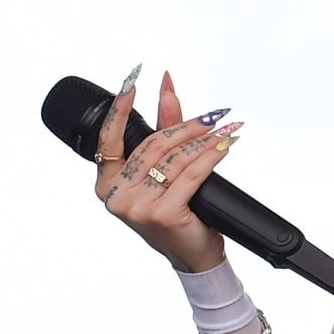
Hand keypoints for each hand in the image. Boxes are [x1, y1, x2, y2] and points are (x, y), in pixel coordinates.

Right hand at [92, 66, 241, 273]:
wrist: (193, 255)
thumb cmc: (176, 213)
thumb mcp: (163, 171)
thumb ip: (164, 127)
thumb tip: (167, 84)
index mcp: (106, 183)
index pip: (109, 137)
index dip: (120, 107)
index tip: (133, 78)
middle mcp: (115, 195)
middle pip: (153, 146)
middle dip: (186, 126)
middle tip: (213, 115)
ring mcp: (136, 207)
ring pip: (174, 159)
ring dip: (205, 140)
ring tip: (226, 128)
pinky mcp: (162, 214)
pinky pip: (191, 174)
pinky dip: (212, 156)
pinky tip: (225, 145)